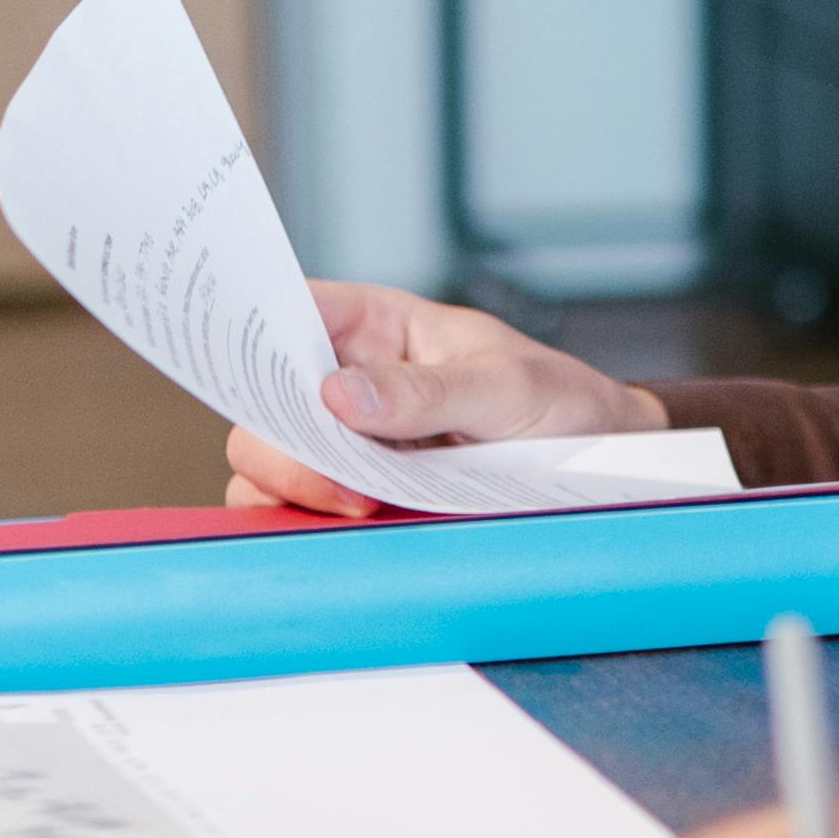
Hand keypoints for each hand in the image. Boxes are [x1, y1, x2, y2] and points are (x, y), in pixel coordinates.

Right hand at [221, 279, 666, 513]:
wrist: (599, 465)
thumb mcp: (506, 387)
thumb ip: (426, 391)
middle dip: (281, 438)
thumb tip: (339, 396)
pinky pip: (295, 510)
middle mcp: (346, 381)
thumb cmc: (558, 402)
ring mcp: (345, 443)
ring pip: (265, 460)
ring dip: (292, 486)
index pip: (286, 309)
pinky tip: (352, 528)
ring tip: (363, 506)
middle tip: (342, 477)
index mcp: (373, 326)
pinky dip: (302, 523)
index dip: (246, 325)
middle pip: (261, 400)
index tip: (239, 358)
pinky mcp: (353, 497)